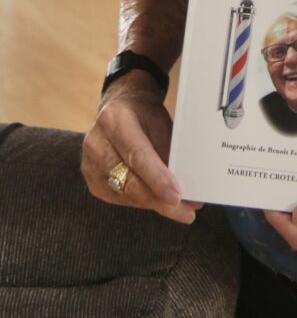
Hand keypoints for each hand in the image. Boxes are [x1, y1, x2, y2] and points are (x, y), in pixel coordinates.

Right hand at [81, 75, 201, 224]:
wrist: (120, 106)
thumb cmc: (144, 113)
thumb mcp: (160, 121)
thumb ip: (168, 149)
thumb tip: (184, 183)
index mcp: (115, 120)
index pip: (138, 156)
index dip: (158, 179)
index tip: (177, 196)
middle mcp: (96, 142)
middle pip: (129, 181)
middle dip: (159, 200)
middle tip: (186, 211)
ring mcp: (89, 163)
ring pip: (124, 194)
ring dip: (153, 203)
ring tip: (181, 208)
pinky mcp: (91, 180)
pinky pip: (118, 198)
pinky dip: (141, 201)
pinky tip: (158, 201)